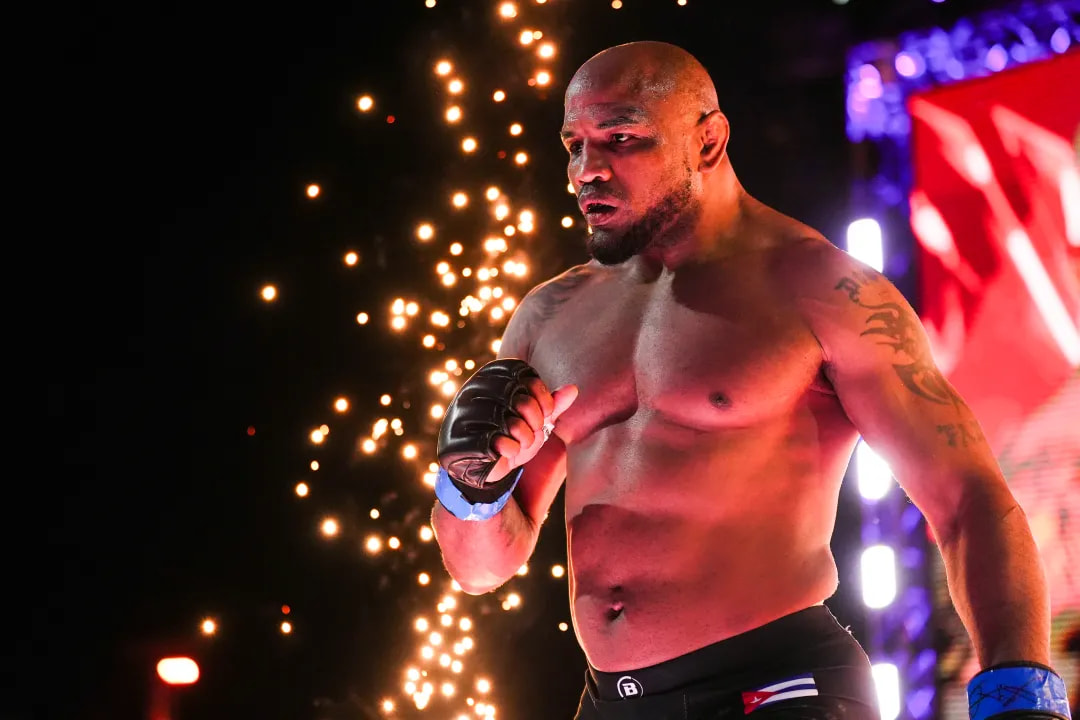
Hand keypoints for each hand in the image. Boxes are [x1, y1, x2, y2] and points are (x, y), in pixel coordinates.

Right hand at [437, 359, 577, 489]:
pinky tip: (506, 453)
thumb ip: (551, 405)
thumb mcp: (534, 420)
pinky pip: (501, 444)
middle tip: (532, 430)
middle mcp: (472, 392)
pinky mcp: (462, 441)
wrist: (483, 468)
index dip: (541, 394)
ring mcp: (465, 416)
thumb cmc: (510, 437)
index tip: (546, 411)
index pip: (522, 375)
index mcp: (488, 379)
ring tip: (520, 443)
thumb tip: (573, 389)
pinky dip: (512, 451)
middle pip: (521, 399)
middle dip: (536, 419)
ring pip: (512, 423)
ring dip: (525, 438)